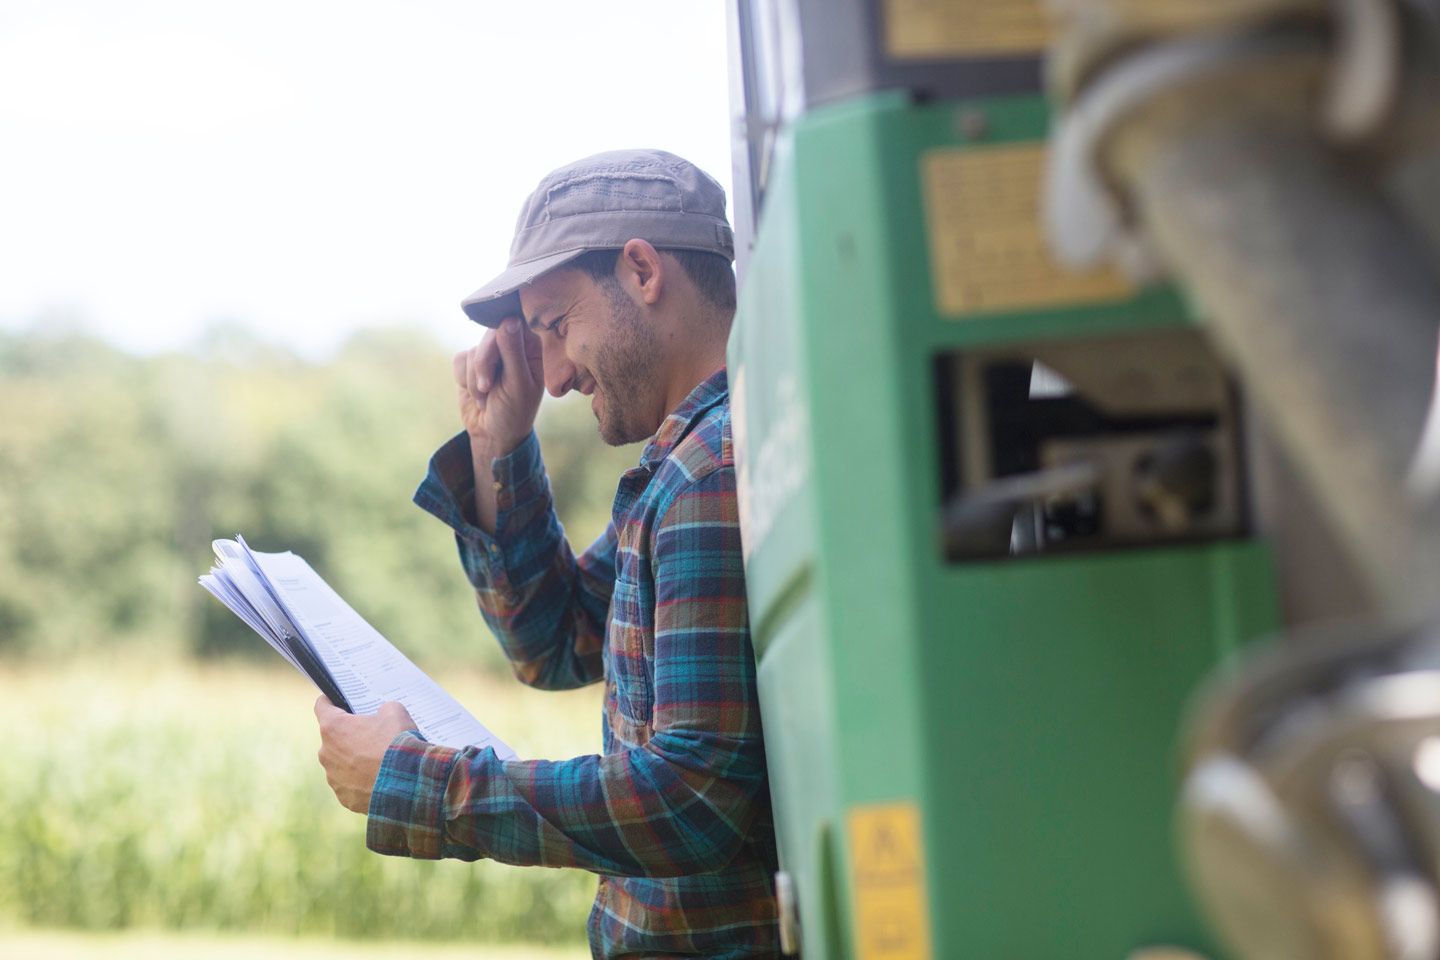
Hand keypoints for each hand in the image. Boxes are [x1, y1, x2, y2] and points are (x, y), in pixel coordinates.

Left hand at [314, 697, 417, 813]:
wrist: (407, 783)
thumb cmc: (396, 743)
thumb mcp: (395, 712)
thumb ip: (383, 709)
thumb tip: (383, 715)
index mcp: (333, 727)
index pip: (322, 706)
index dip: (332, 701)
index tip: (340, 701)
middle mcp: (326, 752)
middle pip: (333, 738)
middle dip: (350, 735)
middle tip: (372, 735)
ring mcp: (333, 777)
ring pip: (341, 763)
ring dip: (354, 760)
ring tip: (379, 760)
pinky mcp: (344, 797)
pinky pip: (350, 784)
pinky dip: (361, 781)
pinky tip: (380, 779)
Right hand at [453, 317, 544, 456]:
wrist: (492, 434)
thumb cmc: (514, 412)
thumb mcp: (518, 384)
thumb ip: (513, 352)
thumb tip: (509, 319)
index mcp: (530, 348)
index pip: (516, 323)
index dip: (502, 328)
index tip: (495, 339)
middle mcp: (510, 346)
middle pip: (490, 335)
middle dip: (484, 363)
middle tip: (487, 387)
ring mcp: (489, 354)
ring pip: (472, 352)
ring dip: (475, 380)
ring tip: (487, 397)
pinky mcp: (469, 363)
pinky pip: (459, 360)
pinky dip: (464, 381)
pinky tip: (477, 395)